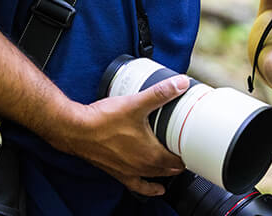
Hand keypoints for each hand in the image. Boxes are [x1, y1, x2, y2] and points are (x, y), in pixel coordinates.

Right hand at [54, 75, 188, 195]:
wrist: (75, 130)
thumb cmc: (102, 121)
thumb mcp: (136, 103)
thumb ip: (160, 93)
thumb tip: (180, 83)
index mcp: (152, 155)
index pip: (180, 160)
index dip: (190, 153)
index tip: (196, 146)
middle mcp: (142, 167)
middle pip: (170, 170)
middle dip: (180, 161)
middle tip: (187, 149)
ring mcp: (130, 171)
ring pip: (156, 177)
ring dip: (166, 171)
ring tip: (174, 162)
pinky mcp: (118, 172)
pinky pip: (138, 186)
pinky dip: (149, 187)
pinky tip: (155, 187)